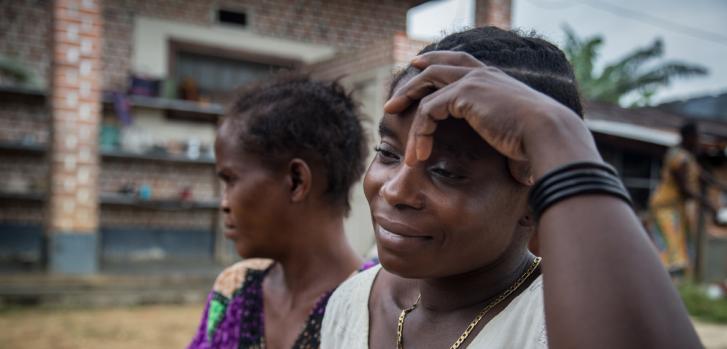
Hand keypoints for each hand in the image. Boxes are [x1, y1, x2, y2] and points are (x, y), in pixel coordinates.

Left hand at [384, 51, 581, 166]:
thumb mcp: (520, 140)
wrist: (549, 134)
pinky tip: (418, 154)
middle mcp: (483, 74)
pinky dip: (419, 133)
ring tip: (393, 123)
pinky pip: (428, 111)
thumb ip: (513, 150)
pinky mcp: (464, 94)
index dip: (437, 64)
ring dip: (408, 105)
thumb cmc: (541, 145)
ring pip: (427, 86)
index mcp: (495, 80)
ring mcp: (473, 80)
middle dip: (413, 79)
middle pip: (438, 66)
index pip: (460, 63)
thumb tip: (522, 180)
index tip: (419, 69)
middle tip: (394, 100)